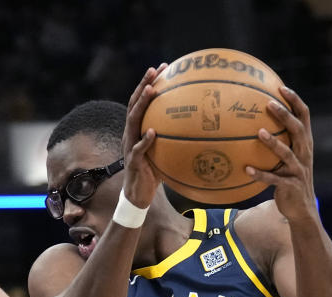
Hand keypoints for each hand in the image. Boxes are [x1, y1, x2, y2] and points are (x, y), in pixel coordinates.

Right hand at [122, 63, 167, 207]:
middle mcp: (131, 134)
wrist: (139, 195)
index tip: (162, 67)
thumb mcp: (164, 151)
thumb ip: (174, 138)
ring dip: (142, 105)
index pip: (140, 101)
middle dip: (144, 85)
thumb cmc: (154, 172)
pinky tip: (153, 132)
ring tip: (151, 91)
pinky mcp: (133, 162)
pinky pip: (138, 149)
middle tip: (154, 70)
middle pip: (134, 104)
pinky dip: (145, 140)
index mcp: (137, 129)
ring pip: (133, 121)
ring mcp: (130, 146)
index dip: (148, 83)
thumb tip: (201, 127)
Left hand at [246, 86, 317, 222]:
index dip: (295, 101)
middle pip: (298, 130)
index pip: (304, 116)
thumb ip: (279, 143)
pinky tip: (245, 169)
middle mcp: (305, 154)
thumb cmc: (289, 180)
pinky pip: (273, 179)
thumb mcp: (287, 159)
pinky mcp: (290, 186)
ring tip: (259, 133)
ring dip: (273, 143)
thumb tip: (252, 124)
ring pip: (287, 153)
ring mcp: (298, 170)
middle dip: (285, 115)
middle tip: (269, 104)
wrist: (301, 210)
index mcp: (305, 144)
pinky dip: (260, 174)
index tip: (281, 87)